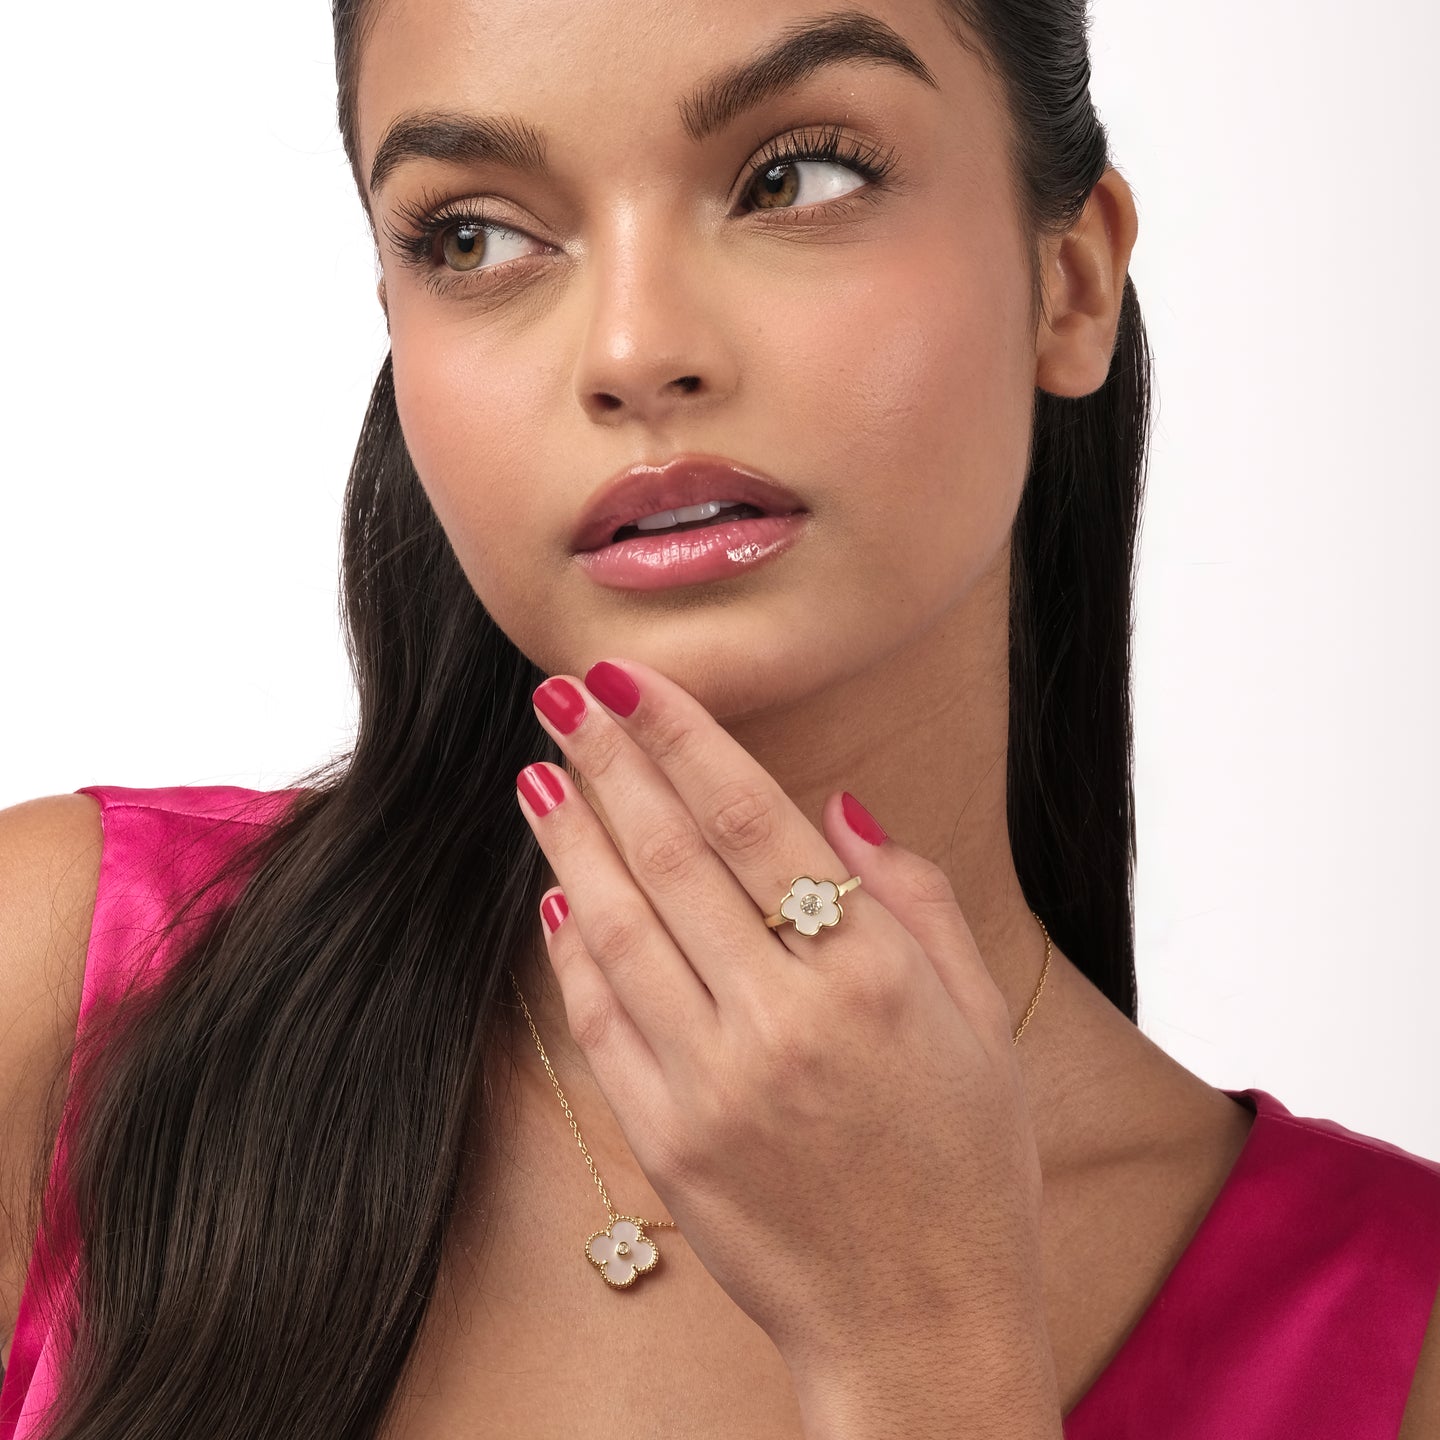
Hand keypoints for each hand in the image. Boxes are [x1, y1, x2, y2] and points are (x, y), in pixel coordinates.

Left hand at [516, 657, 1059, 1429]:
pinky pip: (600, 1020)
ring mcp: (713, 1084)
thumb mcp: (981, 1023)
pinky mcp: (666, 1140)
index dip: (682, 738)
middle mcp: (784, 1020)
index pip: (751, 822)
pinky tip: (556, 891)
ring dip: (572, 838)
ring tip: (540, 771)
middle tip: (562, 694)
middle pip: (671, 856)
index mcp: (873, 979)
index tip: (631, 679)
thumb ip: (918, 901)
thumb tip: (841, 805)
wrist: (920, 1326)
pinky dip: (573, 948)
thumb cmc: (967, 1169)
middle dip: (609, 761)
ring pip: (619, 925)